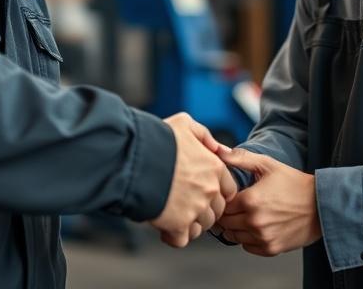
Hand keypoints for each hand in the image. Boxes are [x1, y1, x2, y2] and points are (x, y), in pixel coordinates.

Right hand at [149, 113, 237, 247]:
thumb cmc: (157, 139)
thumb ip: (204, 135)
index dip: (216, 192)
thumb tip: (220, 149)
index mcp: (215, 167)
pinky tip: (165, 228)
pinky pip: (182, 240)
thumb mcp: (184, 123)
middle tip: (186, 204)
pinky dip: (174, 237)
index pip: (229, 190)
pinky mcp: (178, 225)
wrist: (134, 158)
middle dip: (204, 209)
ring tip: (174, 215)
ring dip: (190, 224)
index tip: (202, 192)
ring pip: (202, 226)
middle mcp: (209, 190)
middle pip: (217, 211)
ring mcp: (195, 209)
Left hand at [216, 147, 320, 256]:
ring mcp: (263, 237)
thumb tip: (219, 150)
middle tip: (235, 207)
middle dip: (227, 214)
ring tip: (245, 216)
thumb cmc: (295, 183)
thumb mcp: (268, 165)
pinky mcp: (271, 249)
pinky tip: (256, 227)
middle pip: (225, 222)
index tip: (230, 196)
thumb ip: (241, 158)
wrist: (321, 205)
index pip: (222, 204)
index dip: (224, 199)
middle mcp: (254, 222)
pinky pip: (247, 247)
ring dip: (235, 228)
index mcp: (250, 200)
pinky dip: (247, 239)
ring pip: (233, 236)